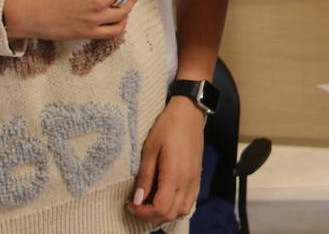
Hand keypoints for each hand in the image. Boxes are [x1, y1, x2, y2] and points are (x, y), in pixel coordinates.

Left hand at [127, 96, 205, 224]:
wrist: (189, 113)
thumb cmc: (167, 127)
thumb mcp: (150, 149)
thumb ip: (145, 176)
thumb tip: (136, 199)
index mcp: (174, 175)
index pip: (161, 208)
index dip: (143, 212)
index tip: (130, 204)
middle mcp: (187, 182)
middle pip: (171, 213)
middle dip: (151, 215)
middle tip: (137, 205)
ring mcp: (195, 180)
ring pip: (182, 210)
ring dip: (166, 213)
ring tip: (150, 203)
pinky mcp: (198, 177)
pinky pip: (190, 201)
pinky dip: (177, 206)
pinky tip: (166, 197)